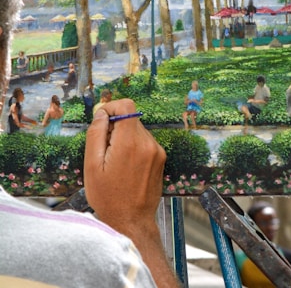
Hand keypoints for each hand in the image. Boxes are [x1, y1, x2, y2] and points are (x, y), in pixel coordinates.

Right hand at [84, 98, 165, 230]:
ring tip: (115, 161)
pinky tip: (126, 165)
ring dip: (124, 137)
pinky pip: (145, 141)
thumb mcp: (92, 166)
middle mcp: (148, 143)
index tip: (102, 120)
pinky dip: (134, 145)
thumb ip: (96, 134)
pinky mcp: (161, 157)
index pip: (127, 105)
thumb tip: (101, 114)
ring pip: (137, 129)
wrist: (132, 221)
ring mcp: (158, 150)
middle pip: (131, 117)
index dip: (112, 107)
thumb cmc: (108, 197)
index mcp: (130, 142)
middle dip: (115, 126)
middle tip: (104, 149)